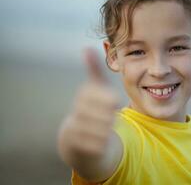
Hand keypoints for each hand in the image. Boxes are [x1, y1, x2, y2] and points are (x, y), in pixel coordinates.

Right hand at [58, 48, 119, 166]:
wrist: (75, 135)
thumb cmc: (91, 107)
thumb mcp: (95, 88)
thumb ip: (94, 70)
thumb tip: (86, 47)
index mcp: (86, 93)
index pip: (111, 101)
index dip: (114, 105)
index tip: (112, 105)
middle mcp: (79, 109)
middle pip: (109, 117)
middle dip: (111, 120)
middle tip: (108, 119)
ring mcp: (76, 126)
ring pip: (105, 132)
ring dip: (107, 132)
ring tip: (102, 129)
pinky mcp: (76, 143)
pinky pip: (99, 145)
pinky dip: (102, 144)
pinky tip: (97, 140)